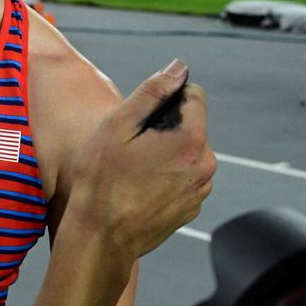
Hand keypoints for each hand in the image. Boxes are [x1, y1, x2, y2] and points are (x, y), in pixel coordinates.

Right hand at [68, 60, 215, 260]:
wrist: (100, 237)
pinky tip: (139, 187)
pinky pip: (183, 177)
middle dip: (165, 128)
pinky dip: (166, 176)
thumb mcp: (118, 126)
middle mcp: (205, 165)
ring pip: (187, 152)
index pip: (194, 95)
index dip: (166, 100)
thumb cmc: (101, 181)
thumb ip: (152, 92)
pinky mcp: (191, 207)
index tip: (141, 119)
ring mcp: (200, 190)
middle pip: (190, 125)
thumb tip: (178, 68)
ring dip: (165, 153)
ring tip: (133, 169)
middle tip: (131, 147)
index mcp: (192, 140)